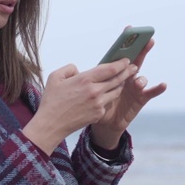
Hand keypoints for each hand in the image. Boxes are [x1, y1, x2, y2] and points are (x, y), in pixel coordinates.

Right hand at [22, 59, 136, 154]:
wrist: (51, 124)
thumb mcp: (55, 77)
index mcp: (85, 79)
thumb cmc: (51, 100)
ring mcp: (98, 104)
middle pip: (117, 79)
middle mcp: (95, 91)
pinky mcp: (99, 114)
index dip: (120, 64)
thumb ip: (70, 69)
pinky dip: (108, 97)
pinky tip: (107, 94)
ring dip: (120, 85)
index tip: (126, 60)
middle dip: (127, 72)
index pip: (110, 69)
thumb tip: (80, 70)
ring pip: (116, 92)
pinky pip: (107, 103)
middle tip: (133, 67)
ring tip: (123, 80)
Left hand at [90, 38, 166, 148]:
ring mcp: (134, 87)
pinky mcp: (140, 98)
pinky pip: (151, 92)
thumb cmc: (92, 104)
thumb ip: (80, 78)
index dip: (124, 42)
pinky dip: (157, 88)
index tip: (129, 28)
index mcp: (112, 73)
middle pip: (134, 60)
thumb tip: (76, 71)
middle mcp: (125, 77)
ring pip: (140, 77)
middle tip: (147, 39)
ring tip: (136, 80)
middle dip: (141, 49)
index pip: (118, 54)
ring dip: (140, 77)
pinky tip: (163, 84)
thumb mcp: (85, 89)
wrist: (102, 123)